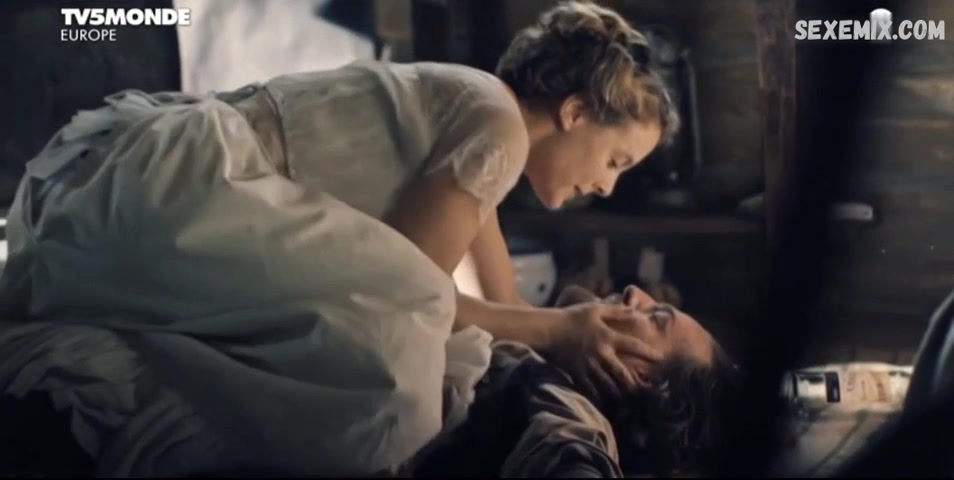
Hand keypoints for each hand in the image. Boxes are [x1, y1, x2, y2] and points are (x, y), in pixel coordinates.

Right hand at [544, 302, 662, 399]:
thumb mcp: (595, 309)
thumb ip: (616, 310)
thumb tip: (635, 309)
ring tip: (628, 397)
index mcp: (607, 336)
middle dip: (635, 383)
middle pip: (622, 373)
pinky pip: (591, 390)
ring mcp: (588, 366)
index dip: (648, 352)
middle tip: (646, 389)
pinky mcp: (576, 374)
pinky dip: (600, 395)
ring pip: (608, 385)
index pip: (633, 345)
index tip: (661, 358)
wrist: (547, 330)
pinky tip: (606, 399)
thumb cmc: (571, 317)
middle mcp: (600, 354)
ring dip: (619, 392)